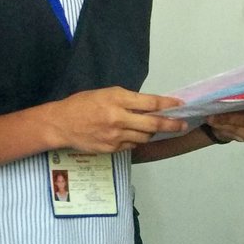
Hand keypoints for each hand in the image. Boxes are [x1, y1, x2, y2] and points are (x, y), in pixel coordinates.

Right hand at [46, 87, 186, 153]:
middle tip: (182, 124)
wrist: (61, 124)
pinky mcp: (111, 149)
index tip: (179, 104)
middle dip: (171, 124)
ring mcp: (115, 136)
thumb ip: (125, 99)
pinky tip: (135, 135)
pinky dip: (136, 140)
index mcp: (116, 99)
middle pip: (153, 124)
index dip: (168, 104)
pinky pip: (131, 145)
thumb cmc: (81, 104)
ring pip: (144, 137)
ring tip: (156, 129)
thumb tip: (147, 106)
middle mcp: (118, 118)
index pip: (150, 103)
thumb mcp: (104, 93)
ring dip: (152, 133)